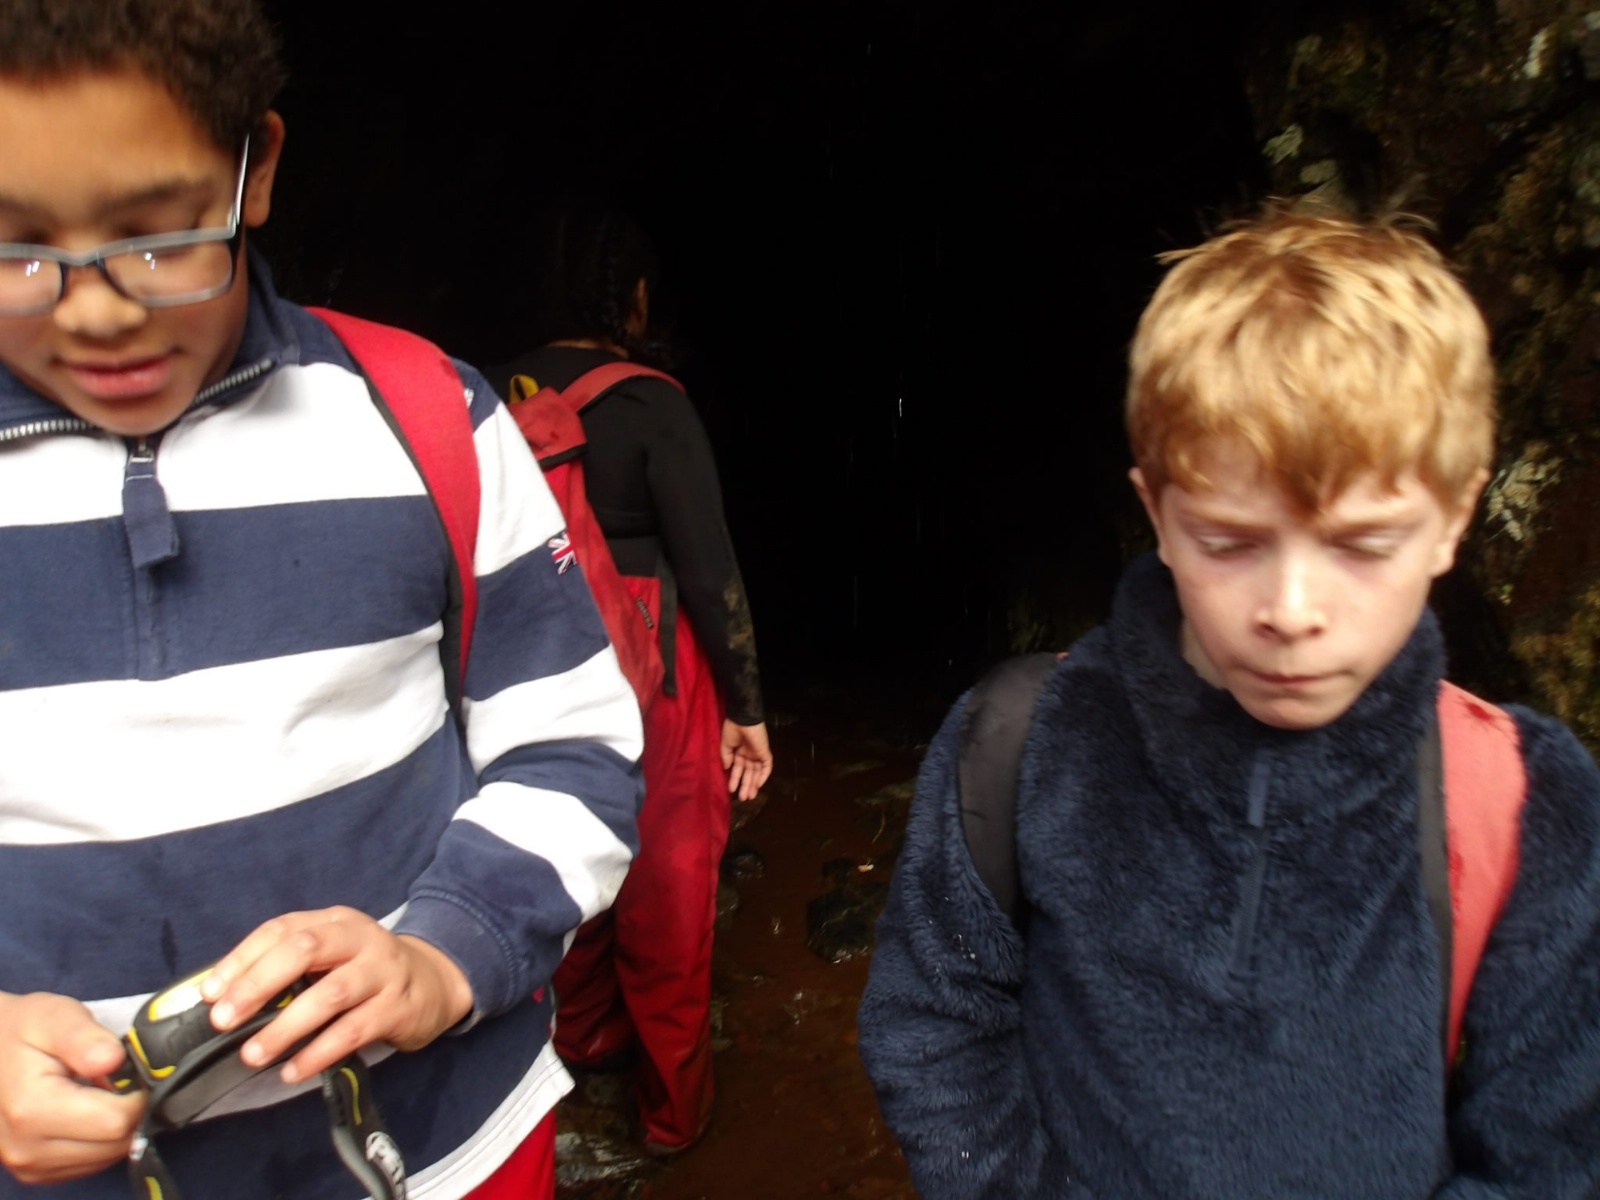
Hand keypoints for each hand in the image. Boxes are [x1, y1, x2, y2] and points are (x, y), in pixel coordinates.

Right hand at [0, 991, 145, 1183]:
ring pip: (108, 1156)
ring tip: (95, 1090)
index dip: (136, 1091)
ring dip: (115, 1124)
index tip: (126, 1068)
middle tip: (112, 1077)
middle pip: (116, 1142)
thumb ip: (84, 1037)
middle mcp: (27, 1147)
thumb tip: (114, 1059)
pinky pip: (91, 1162)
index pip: (116, 1120)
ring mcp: (30, 1164)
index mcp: (32, 1109)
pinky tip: (86, 1109)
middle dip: (128, 1108)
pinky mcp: (36, 1171)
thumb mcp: (52, 1017)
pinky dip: (100, 1138)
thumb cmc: (21, 1031)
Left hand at [200, 907, 473, 1084]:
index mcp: (335, 921)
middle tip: (224, 1021)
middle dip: (258, 985)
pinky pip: (353, 1031)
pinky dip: (319, 1053)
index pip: (282, 930)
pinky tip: (293, 1071)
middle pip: (305, 950)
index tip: (210, 993)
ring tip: (253, 1055)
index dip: (243, 959)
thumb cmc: (366, 971)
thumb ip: (289, 969)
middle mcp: (360, 939)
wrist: (434, 982)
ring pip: (330, 994)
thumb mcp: (333, 956)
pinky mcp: (398, 1006)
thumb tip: (223, 998)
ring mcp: (383, 971)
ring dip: (286, 1027)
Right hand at [721, 719, 772, 801]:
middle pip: (749, 773)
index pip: (738, 769)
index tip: (731, 789)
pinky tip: (758, 785)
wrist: (742, 717)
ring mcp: (757, 753)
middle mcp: (749, 754)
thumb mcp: (725, 744)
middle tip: (743, 798)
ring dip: (753, 784)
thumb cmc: (732, 728)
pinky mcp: (764, 752)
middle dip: (745, 785)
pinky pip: (766, 766)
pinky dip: (763, 775)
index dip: (735, 779)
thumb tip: (727, 769)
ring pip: (757, 772)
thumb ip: (726, 757)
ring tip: (749, 796)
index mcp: (739, 752)